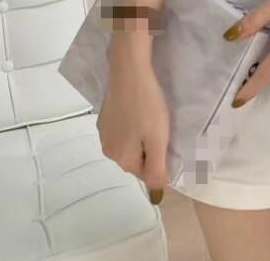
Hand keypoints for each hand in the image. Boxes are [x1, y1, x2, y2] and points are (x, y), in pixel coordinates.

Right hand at [96, 42, 169, 204]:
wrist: (129, 70)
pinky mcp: (104, 115)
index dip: (160, 157)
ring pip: (129, 143)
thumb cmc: (147, 105)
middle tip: (159, 125)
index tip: (166, 138)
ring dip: (141, 135)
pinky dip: (132, 123)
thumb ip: (157, 170)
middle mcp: (108, 150)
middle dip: (149, 147)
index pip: (146, 172)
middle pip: (136, 158)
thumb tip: (155, 197)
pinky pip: (122, 129)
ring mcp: (103, 131)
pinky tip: (138, 108)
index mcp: (121, 158)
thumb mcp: (158, 140)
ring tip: (150, 115)